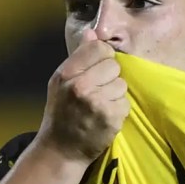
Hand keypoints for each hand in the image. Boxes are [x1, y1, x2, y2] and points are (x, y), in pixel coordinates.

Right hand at [37, 29, 129, 162]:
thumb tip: (93, 33)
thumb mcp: (61, 83)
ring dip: (115, 96)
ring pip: (121, 85)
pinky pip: (125, 103)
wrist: (60, 150)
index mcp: (66, 73)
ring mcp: (96, 102)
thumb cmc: (61, 113)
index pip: (99, 48)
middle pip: (113, 66)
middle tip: (98, 92)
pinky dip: (118, 111)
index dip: (103, 58)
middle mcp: (80, 85)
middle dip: (109, 78)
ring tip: (100, 106)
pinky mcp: (110, 118)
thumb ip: (78, 58)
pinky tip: (105, 118)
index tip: (97, 70)